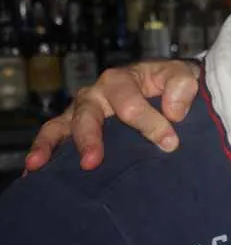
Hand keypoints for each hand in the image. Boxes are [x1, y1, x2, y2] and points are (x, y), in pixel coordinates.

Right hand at [24, 60, 201, 171]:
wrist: (169, 85)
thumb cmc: (172, 82)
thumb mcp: (183, 75)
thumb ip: (181, 86)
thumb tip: (173, 111)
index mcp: (121, 80)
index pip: (130, 105)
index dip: (150, 125)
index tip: (170, 143)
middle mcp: (97, 94)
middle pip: (88, 115)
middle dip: (90, 138)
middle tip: (93, 161)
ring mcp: (83, 112)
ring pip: (62, 126)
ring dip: (52, 145)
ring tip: (40, 163)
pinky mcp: (76, 128)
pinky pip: (54, 137)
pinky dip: (43, 151)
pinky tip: (33, 169)